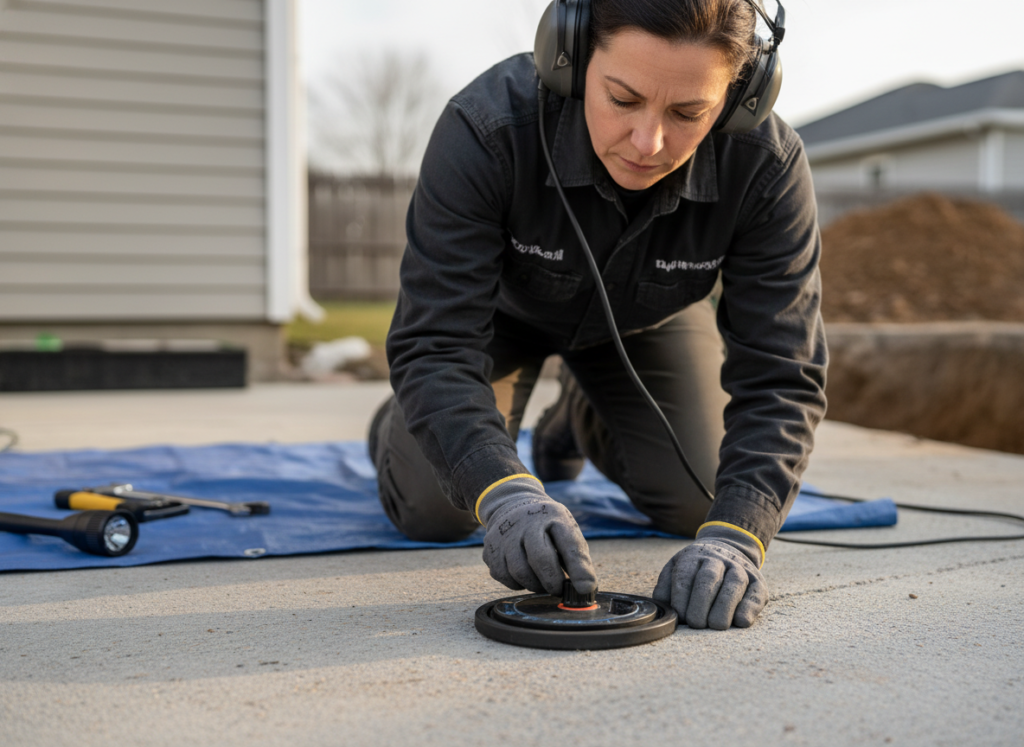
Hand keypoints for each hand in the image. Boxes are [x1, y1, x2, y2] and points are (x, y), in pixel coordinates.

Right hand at [477, 476, 596, 595]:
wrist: (512, 506)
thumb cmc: (546, 526)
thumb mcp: (566, 531)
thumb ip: (578, 558)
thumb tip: (586, 589)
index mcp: (552, 515)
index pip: (568, 544)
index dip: (578, 570)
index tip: (584, 590)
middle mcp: (525, 522)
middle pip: (539, 559)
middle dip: (552, 581)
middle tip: (558, 589)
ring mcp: (503, 535)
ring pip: (519, 572)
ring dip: (534, 584)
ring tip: (542, 580)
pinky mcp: (489, 550)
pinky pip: (503, 577)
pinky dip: (517, 583)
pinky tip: (524, 574)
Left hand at [653, 524, 767, 629]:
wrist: (728, 549)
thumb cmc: (695, 569)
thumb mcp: (676, 569)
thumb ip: (666, 587)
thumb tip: (663, 608)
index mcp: (693, 556)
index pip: (685, 576)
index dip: (681, 598)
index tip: (680, 617)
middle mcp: (718, 559)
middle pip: (709, 578)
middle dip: (701, 603)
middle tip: (696, 624)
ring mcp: (739, 568)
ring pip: (734, 583)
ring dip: (724, 607)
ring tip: (716, 626)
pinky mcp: (758, 582)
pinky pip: (756, 593)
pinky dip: (749, 608)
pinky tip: (740, 622)